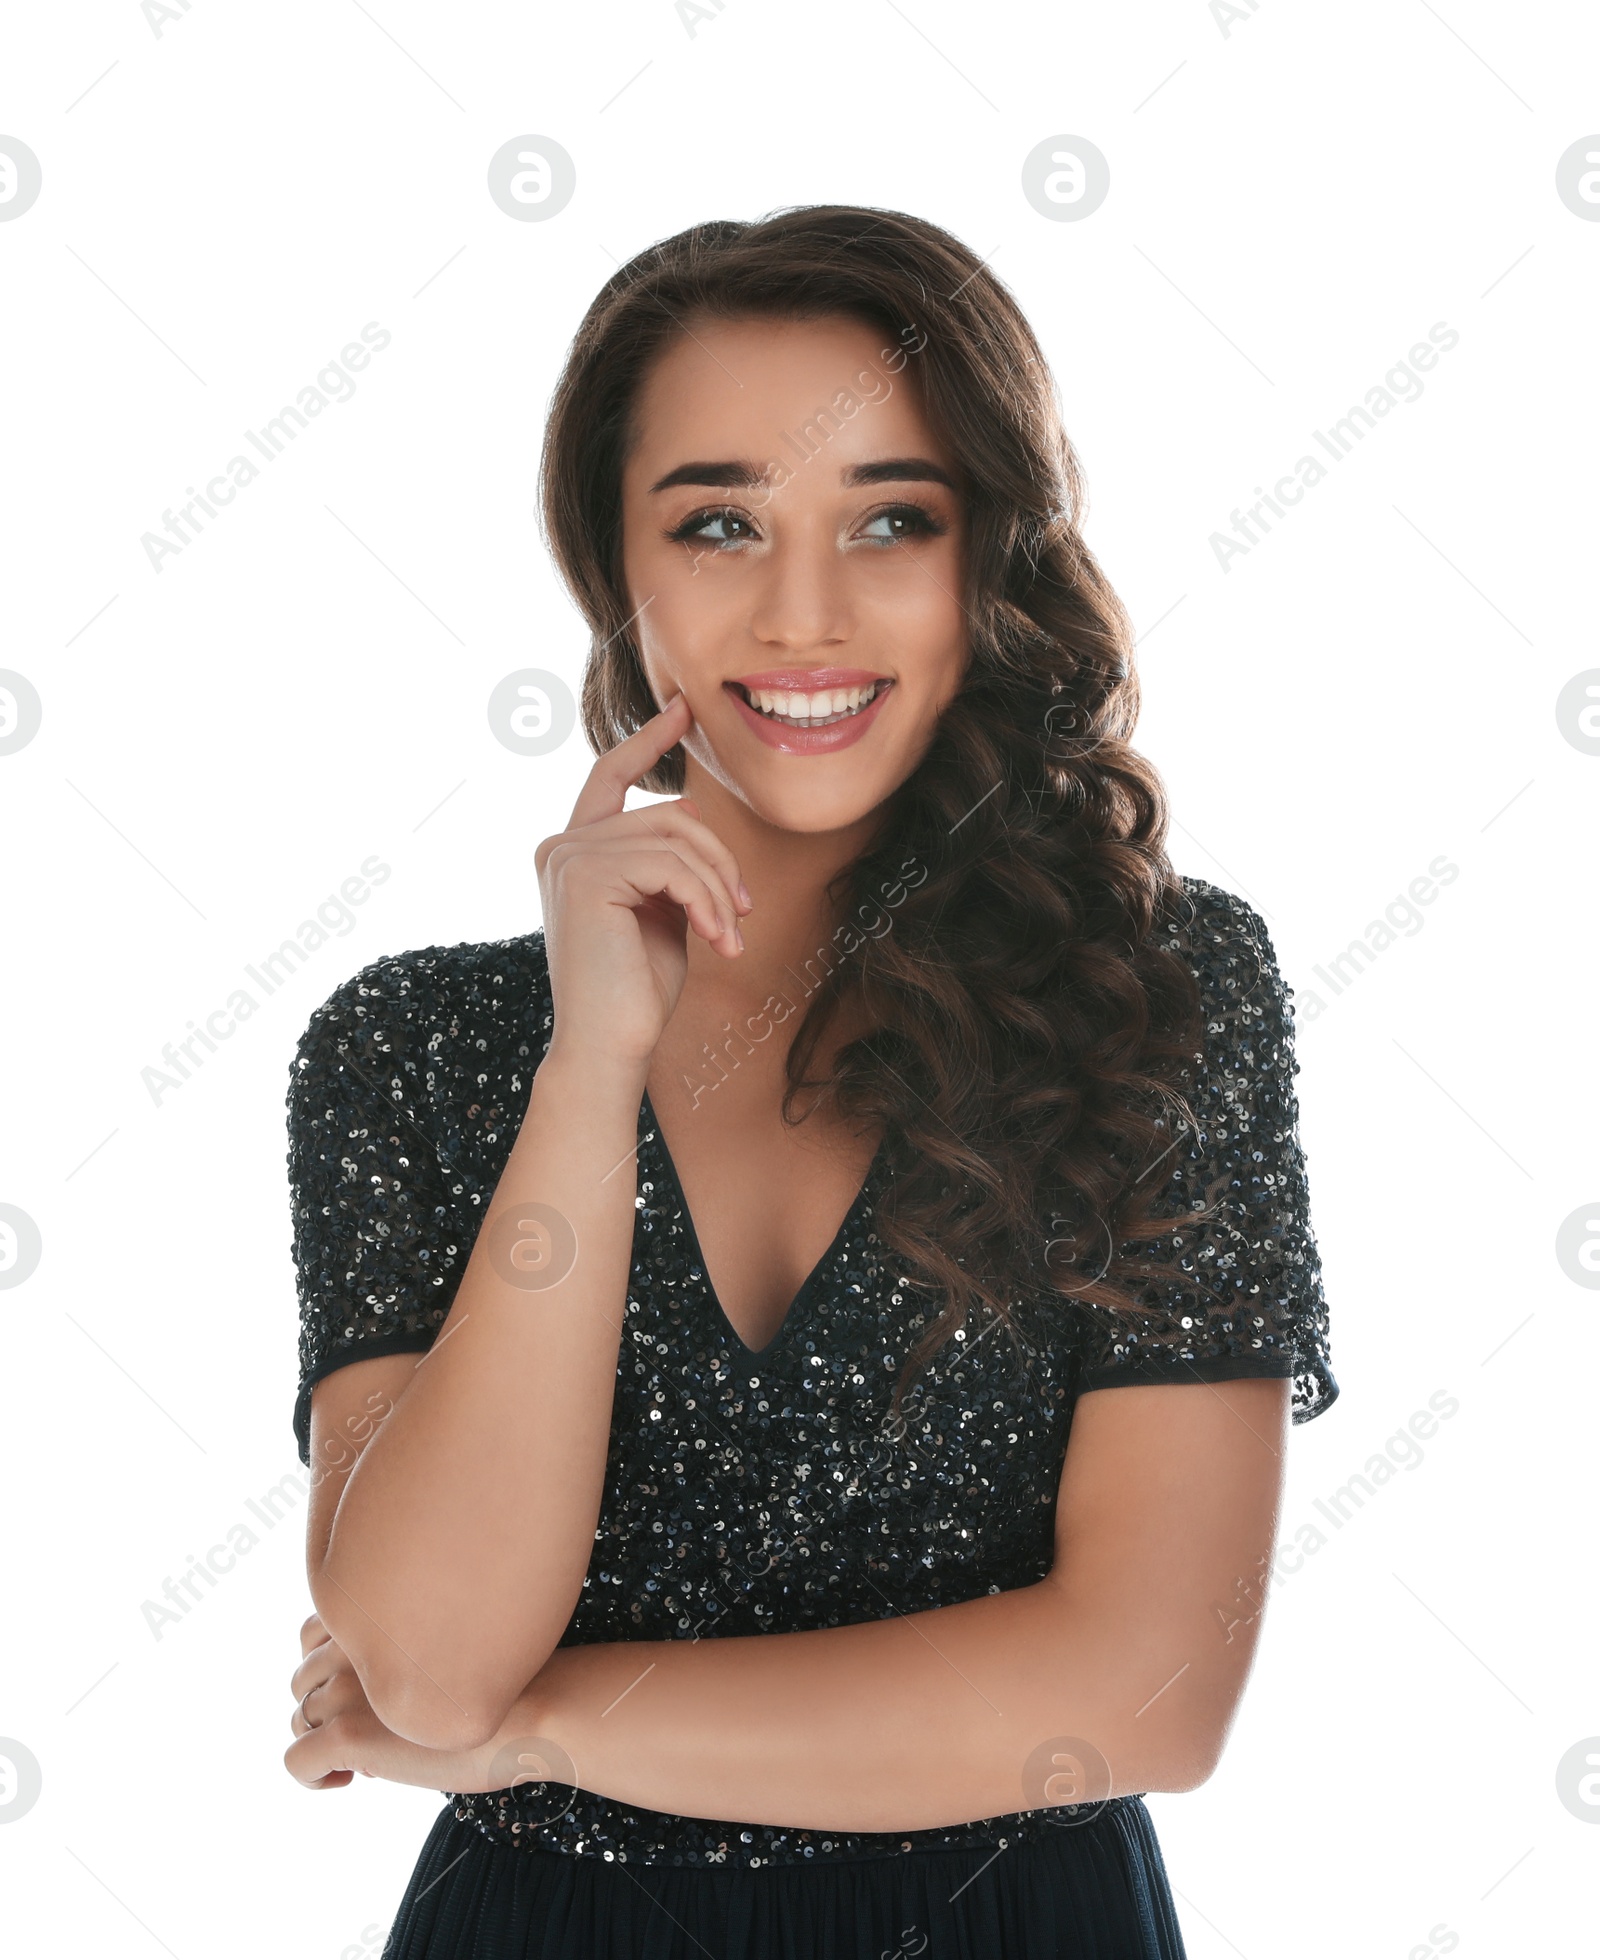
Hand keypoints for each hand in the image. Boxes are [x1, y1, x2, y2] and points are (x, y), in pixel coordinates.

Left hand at [284, 1611, 487, 1793]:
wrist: (535, 1709)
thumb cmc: (503, 1681)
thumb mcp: (441, 1646)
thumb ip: (398, 1653)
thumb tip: (366, 1697)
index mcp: (375, 1614)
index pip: (310, 1635)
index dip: (327, 1669)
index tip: (361, 1694)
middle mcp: (353, 1644)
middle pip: (302, 1682)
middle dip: (326, 1710)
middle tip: (369, 1733)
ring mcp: (347, 1688)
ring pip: (299, 1721)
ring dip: (324, 1742)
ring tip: (366, 1760)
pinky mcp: (348, 1733)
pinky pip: (297, 1762)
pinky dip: (311, 1777)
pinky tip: (347, 1780)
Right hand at [533, 693, 753, 1071]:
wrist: (609, 1046)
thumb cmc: (636, 992)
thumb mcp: (660, 911)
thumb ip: (666, 862)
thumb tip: (691, 809)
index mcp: (573, 851)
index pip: (611, 776)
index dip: (647, 740)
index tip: (682, 710)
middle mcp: (560, 845)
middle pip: (668, 813)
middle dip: (719, 860)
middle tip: (743, 913)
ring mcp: (568, 855)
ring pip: (676, 836)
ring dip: (719, 887)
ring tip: (731, 934)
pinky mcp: (583, 874)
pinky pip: (672, 864)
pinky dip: (707, 901)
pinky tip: (717, 940)